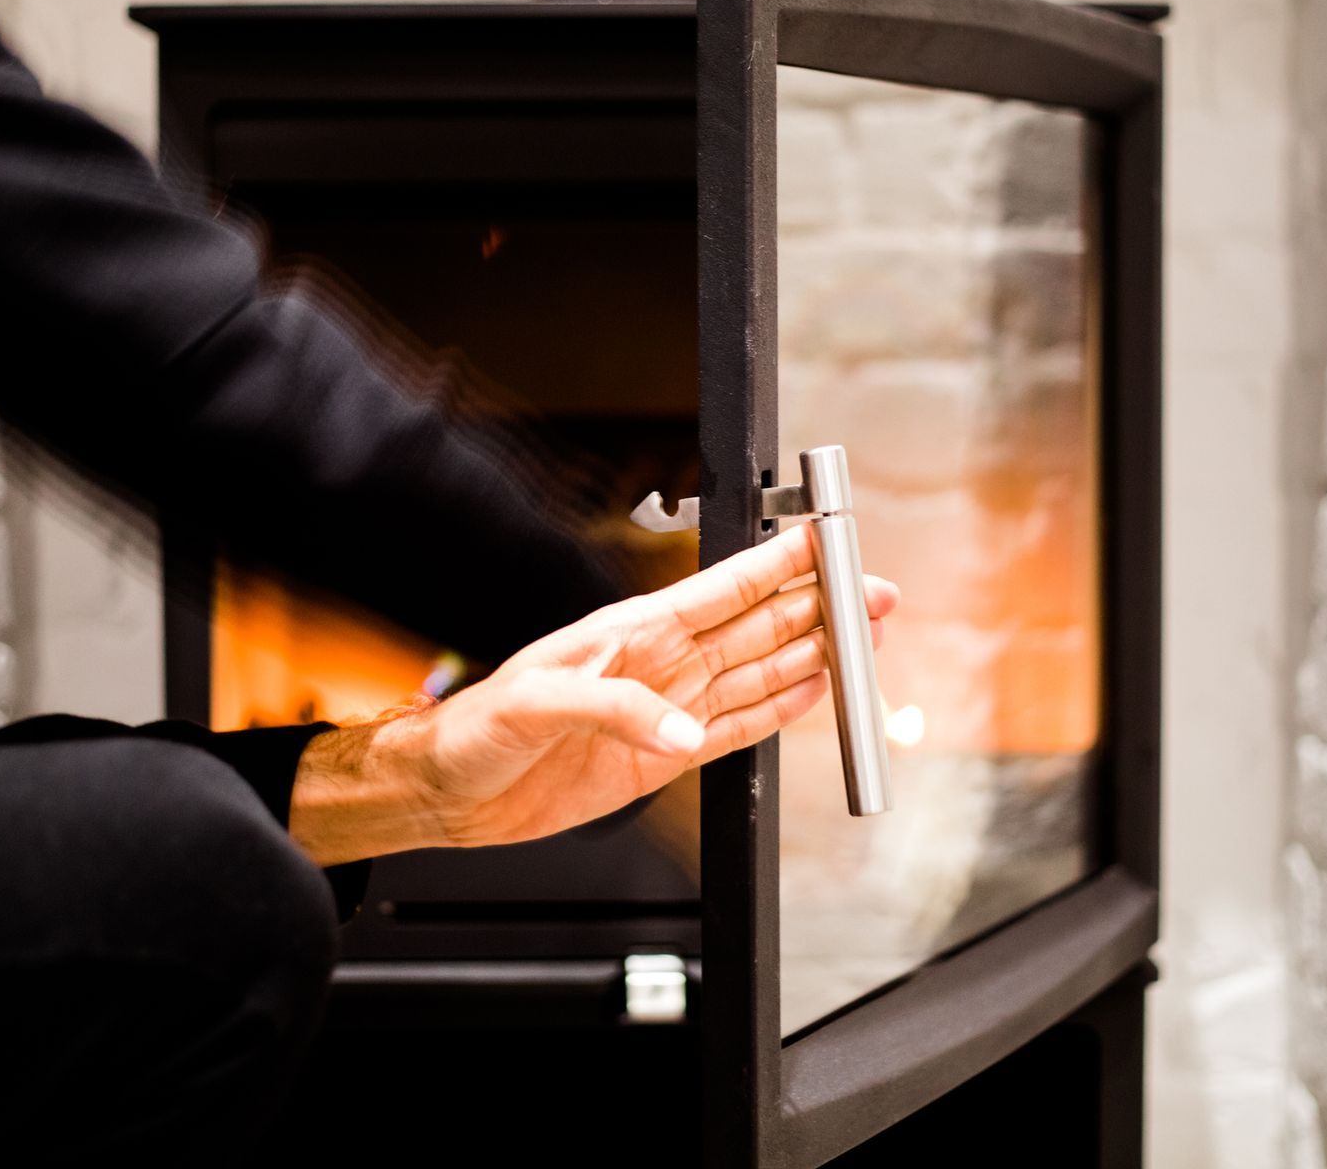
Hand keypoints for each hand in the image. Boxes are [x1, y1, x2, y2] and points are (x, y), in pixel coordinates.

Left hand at [287, 523, 899, 863]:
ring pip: (760, 671)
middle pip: (761, 625)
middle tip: (875, 594)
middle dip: (821, 606)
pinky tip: (813, 693)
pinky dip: (781, 710)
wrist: (451, 789)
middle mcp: (661, 662)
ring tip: (862, 641)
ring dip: (813, 654)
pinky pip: (738, 727)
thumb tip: (684, 728)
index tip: (829, 538)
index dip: (782, 561)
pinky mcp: (664, 755)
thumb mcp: (537, 702)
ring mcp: (668, 706)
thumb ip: (617, 708)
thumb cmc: (477, 729)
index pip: (726, 587)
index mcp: (633, 632)